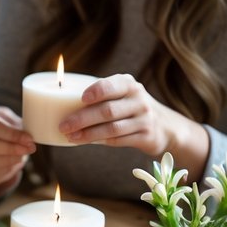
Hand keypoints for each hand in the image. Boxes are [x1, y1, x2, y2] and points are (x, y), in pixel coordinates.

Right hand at [0, 106, 35, 192]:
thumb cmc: (4, 131)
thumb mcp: (11, 122)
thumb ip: (18, 127)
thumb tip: (28, 138)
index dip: (11, 133)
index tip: (28, 139)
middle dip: (11, 148)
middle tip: (29, 149)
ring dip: (11, 160)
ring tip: (23, 156)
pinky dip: (7, 171)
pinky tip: (14, 164)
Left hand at [57, 73, 208, 176]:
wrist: (165, 126)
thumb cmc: (130, 107)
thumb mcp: (122, 94)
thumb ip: (101, 95)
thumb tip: (61, 101)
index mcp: (128, 84)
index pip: (111, 86)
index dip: (96, 92)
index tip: (81, 99)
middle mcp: (138, 100)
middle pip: (107, 110)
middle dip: (82, 119)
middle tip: (63, 125)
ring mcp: (144, 119)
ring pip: (111, 128)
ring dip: (88, 134)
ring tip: (70, 136)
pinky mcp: (146, 137)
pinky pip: (118, 140)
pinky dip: (99, 141)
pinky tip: (85, 141)